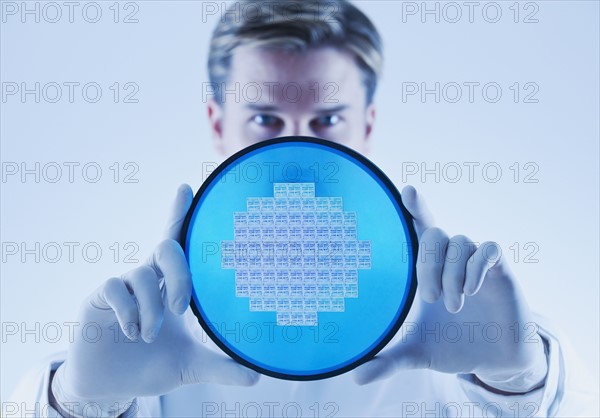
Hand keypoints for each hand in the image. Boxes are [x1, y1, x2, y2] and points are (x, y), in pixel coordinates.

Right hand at [52, 185, 258, 416]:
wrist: (112, 386)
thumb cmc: (152, 364)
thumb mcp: (190, 366)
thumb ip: (220, 367)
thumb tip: (256, 376)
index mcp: (170, 285)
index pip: (177, 242)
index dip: (179, 213)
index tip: (186, 189)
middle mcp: (148, 277)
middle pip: (166, 247)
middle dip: (180, 273)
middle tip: (182, 308)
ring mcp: (122, 286)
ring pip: (142, 274)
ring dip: (151, 308)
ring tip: (150, 336)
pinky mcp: (98, 298)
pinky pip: (114, 289)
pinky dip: (128, 312)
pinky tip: (130, 332)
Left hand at [354, 186, 546, 392]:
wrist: (493, 359)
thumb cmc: (453, 345)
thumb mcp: (418, 352)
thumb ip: (389, 360)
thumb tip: (357, 377)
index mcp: (428, 270)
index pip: (420, 229)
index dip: (415, 208)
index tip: (405, 191)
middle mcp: (451, 260)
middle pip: (435, 234)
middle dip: (428, 263)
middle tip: (429, 297)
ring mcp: (476, 262)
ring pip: (460, 242)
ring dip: (452, 274)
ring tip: (452, 306)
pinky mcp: (500, 270)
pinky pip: (488, 249)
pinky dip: (476, 267)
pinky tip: (471, 290)